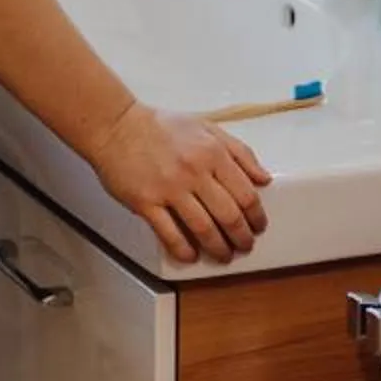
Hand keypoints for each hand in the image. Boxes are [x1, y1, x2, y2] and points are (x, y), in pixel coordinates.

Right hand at [86, 99, 272, 265]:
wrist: (117, 125)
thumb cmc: (160, 126)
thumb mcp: (207, 127)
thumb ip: (240, 151)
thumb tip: (264, 178)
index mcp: (213, 152)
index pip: (245, 193)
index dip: (256, 216)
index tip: (258, 226)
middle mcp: (194, 171)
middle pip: (228, 215)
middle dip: (241, 237)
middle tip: (244, 246)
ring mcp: (169, 189)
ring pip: (203, 228)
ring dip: (217, 248)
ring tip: (223, 255)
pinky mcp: (146, 202)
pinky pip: (170, 234)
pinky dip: (183, 250)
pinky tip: (191, 255)